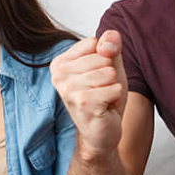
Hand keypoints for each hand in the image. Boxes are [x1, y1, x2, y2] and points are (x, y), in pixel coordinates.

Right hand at [50, 30, 128, 159]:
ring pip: (109, 73)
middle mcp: (59, 75)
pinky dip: (115, 99)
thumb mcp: (110, 66)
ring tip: (102, 100)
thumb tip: (107, 42)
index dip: (105, 59)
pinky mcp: (84, 102)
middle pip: (103, 57)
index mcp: (60, 63)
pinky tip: (104, 108)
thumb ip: (110, 45)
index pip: (94, 43)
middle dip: (110, 76)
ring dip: (112, 88)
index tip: (96, 77)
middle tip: (100, 92)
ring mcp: (69, 89)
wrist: (100, 133)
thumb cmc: (103, 98)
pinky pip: (114, 88)